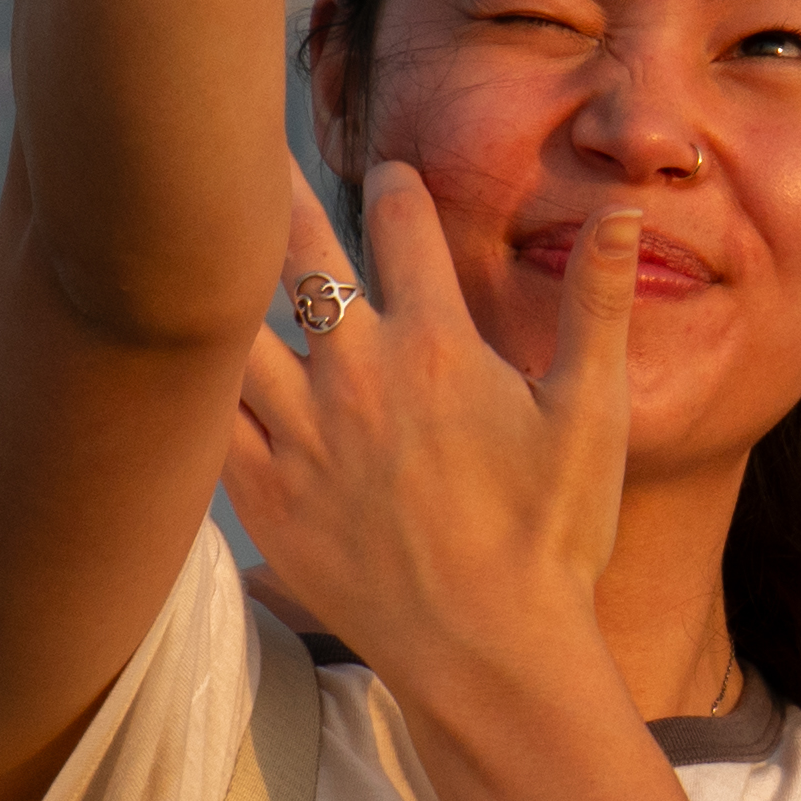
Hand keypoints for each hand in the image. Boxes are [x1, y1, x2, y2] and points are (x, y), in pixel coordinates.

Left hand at [224, 157, 642, 722]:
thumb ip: (598, 303)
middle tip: (247, 147)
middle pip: (297, 256)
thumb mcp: (593, 413)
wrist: (491, 654)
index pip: (403, 228)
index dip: (400, 188)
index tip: (392, 173)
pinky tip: (179, 365)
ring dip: (219, 283)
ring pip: (234, 332)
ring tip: (191, 243)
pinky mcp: (265, 497)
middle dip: (274, 194)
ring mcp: (302, 437)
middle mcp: (356, 377)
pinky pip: (209, 422)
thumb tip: (621, 211)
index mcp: (435, 347)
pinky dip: (194, 386)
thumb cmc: (553, 535)